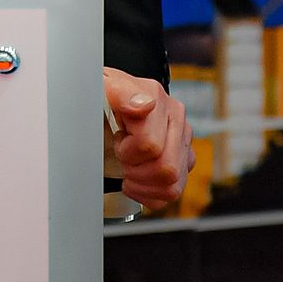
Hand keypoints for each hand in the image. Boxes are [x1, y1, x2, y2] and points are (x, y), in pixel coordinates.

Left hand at [104, 67, 193, 210]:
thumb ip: (120, 92)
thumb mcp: (101, 87)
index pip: (151, 145)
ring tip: (128, 169)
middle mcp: (176, 120)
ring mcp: (182, 142)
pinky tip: (135, 180)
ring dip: (143, 184)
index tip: (117, 139)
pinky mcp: (182, 161)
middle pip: (167, 169)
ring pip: (173, 186)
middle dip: (136, 169)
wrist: (102, 102)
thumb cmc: (100, 95)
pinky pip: (172, 193)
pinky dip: (149, 194)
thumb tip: (144, 105)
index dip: (127, 150)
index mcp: (157, 99)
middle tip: (122, 158)